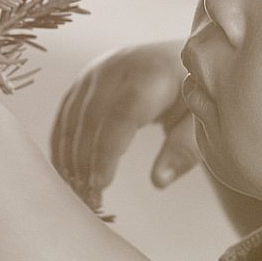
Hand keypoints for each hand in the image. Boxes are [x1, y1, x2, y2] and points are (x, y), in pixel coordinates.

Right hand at [49, 39, 200, 197]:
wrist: (180, 61)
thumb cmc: (194, 95)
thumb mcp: (199, 121)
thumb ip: (184, 149)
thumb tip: (159, 181)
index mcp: (152, 74)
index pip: (122, 115)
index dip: (106, 151)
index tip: (101, 185)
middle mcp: (118, 67)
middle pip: (91, 118)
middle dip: (85, 161)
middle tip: (88, 199)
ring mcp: (96, 72)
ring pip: (72, 118)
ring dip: (70, 158)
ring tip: (77, 193)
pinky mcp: (83, 82)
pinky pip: (65, 116)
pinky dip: (62, 146)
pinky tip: (66, 173)